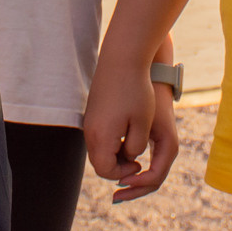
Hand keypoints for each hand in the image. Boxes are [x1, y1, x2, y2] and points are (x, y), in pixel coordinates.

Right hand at [82, 54, 178, 200]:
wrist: (122, 58)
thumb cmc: (136, 90)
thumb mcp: (142, 123)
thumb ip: (136, 146)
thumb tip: (130, 156)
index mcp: (101, 137)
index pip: (105, 170)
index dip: (123, 172)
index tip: (139, 163)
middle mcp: (90, 131)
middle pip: (99, 162)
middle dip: (118, 165)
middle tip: (137, 157)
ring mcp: (88, 121)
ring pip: (98, 149)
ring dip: (115, 152)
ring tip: (134, 141)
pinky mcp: (92, 112)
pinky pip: (98, 136)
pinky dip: (111, 140)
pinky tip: (127, 128)